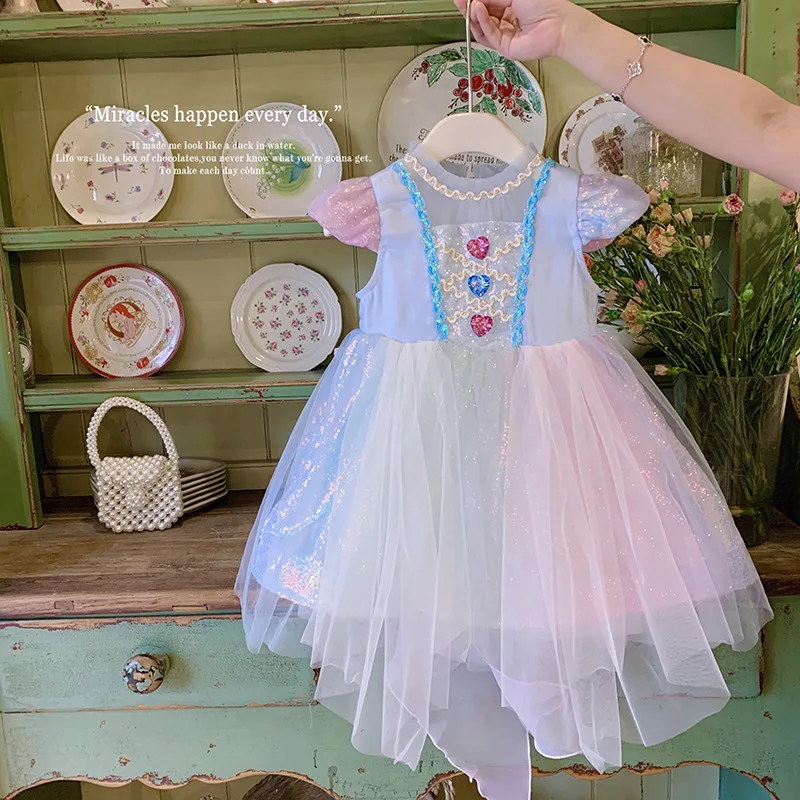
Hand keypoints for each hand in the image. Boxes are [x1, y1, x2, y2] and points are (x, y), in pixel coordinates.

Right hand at [453, 0, 574, 60]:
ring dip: (474, 15)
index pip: (487, 3)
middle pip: (482, 16)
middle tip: (460, 0)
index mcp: (511, 5)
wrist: (557, 25)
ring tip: (470, 4)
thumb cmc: (544, 5)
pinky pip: (488, 35)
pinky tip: (478, 11)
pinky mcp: (504, 47)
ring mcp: (505, 34)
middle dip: (470, 7)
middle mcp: (507, 20)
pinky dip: (482, 22)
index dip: (475, 0)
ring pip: (482, 27)